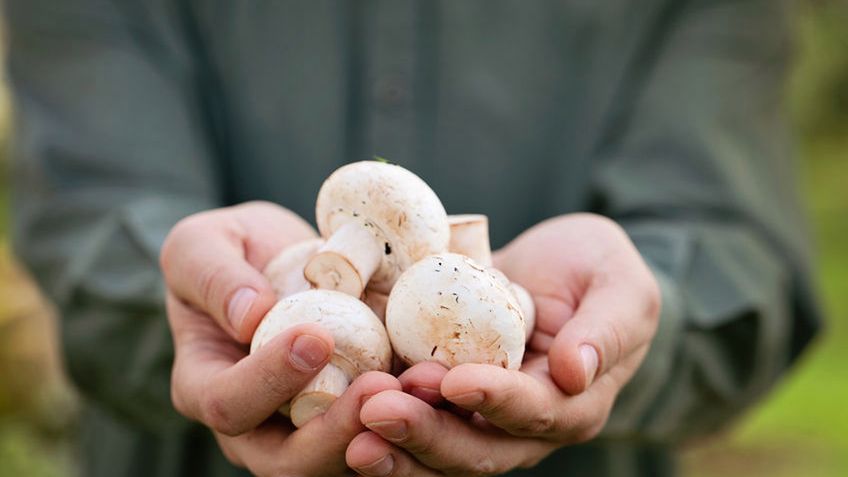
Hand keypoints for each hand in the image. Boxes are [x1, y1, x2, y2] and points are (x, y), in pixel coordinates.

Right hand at [161, 201, 400, 475]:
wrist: (284, 259)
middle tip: (379, 386)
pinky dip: (417, 411)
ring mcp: (311, 427)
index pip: (228, 404)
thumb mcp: (202, 244)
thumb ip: (213, 275)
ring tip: (423, 387)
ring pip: (347, 457)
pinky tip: (442, 381)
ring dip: (389, 430)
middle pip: (290, 461)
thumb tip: (250, 316)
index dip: (268, 381)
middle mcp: (257, 425)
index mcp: (207, 387)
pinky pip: (388, 431)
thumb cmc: (232, 252)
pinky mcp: (359, 414)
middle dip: (338, 430)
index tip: (314, 337)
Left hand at [345, 214, 660, 474]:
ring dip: (395, 439)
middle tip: (377, 410)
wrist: (560, 267)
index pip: (534, 413)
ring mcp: (479, 415)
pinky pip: (412, 413)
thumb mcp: (621, 286)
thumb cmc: (598, 271)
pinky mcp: (443, 395)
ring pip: (437, 447)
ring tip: (352, 423)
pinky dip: (378, 416)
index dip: (495, 400)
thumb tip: (578, 371)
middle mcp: (523, 424)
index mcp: (572, 404)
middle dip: (427, 433)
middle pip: (476, 448)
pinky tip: (341, 403)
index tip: (454, 380)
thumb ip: (608, 327)